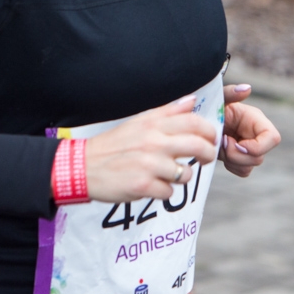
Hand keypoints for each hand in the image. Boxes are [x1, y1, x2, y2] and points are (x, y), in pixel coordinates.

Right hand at [83, 95, 218, 202]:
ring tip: (168, 174)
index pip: (193, 122)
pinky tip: (151, 185)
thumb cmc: (114, 145)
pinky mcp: (142, 186)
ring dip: (181, 176)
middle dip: (207, 154)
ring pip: (185, 173)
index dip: (209, 131)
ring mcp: (148, 164)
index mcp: (152, 124)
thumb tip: (191, 101)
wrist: (83, 167)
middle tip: (204, 158)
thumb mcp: (138, 122)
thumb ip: (167, 111)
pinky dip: (163, 191)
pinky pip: (168, 192)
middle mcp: (153, 141)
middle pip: (197, 145)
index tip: (210, 139)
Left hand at [217, 84, 280, 177]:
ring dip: (232, 160)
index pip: (273, 138)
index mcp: (255, 121)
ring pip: (250, 166)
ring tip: (220, 145)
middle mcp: (256, 136)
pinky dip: (230, 166)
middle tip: (223, 142)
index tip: (239, 144)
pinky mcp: (241, 160)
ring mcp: (249, 149)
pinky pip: (242, 171)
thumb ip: (230, 92)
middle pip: (259, 157)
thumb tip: (247, 88)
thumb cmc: (209, 107)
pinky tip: (221, 153)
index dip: (259, 146)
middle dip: (237, 154)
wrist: (198, 123)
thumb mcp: (218, 99)